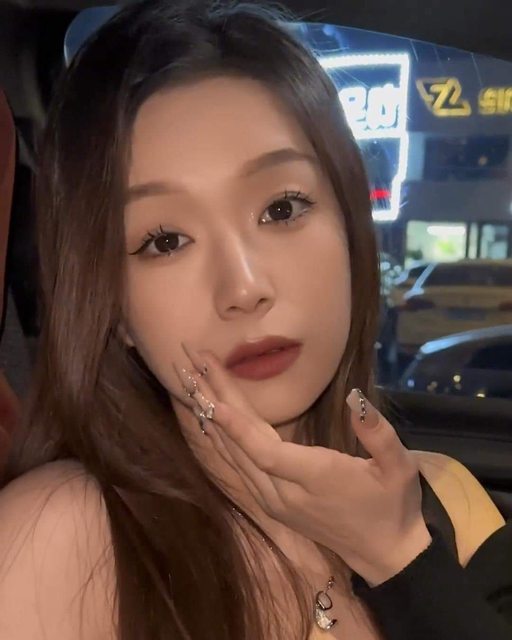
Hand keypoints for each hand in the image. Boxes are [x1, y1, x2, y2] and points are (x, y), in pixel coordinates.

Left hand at [175, 343, 431, 585]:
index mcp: (315, 479)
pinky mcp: (271, 503)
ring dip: (211, 415)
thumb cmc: (394, 506)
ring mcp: (273, 501)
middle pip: (240, 445)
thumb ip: (377, 433)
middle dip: (214, 400)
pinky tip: (209, 415)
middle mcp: (283, 493)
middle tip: (191, 360)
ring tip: (191, 379)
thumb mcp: (400, 468)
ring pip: (233, 455)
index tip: (211, 392)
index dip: (236, 425)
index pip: (264, 451)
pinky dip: (221, 436)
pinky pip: (238, 465)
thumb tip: (355, 396)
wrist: (385, 555)